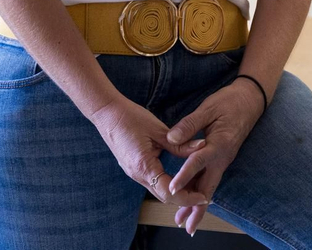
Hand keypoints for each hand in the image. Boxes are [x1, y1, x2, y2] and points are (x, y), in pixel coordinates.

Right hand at [88, 96, 208, 211]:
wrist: (107, 113)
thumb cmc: (131, 118)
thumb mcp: (159, 130)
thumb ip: (180, 145)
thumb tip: (202, 147)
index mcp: (144, 167)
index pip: (169, 193)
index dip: (188, 197)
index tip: (204, 196)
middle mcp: (137, 175)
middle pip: (163, 196)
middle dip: (184, 198)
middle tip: (203, 193)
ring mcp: (133, 173)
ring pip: (157, 190)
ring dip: (175, 191)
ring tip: (194, 186)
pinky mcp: (133, 168)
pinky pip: (152, 182)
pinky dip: (166, 183)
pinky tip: (178, 176)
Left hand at [164, 79, 267, 234]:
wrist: (250, 101)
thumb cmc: (230, 102)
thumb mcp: (209, 108)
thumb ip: (190, 124)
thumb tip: (172, 137)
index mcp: (219, 144)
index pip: (199, 162)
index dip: (185, 176)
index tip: (171, 188)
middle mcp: (222, 158)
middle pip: (208, 188)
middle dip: (196, 208)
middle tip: (184, 224)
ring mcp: (222, 160)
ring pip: (209, 187)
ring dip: (197, 205)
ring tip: (184, 221)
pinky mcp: (220, 159)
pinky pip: (209, 180)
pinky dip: (199, 192)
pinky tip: (190, 200)